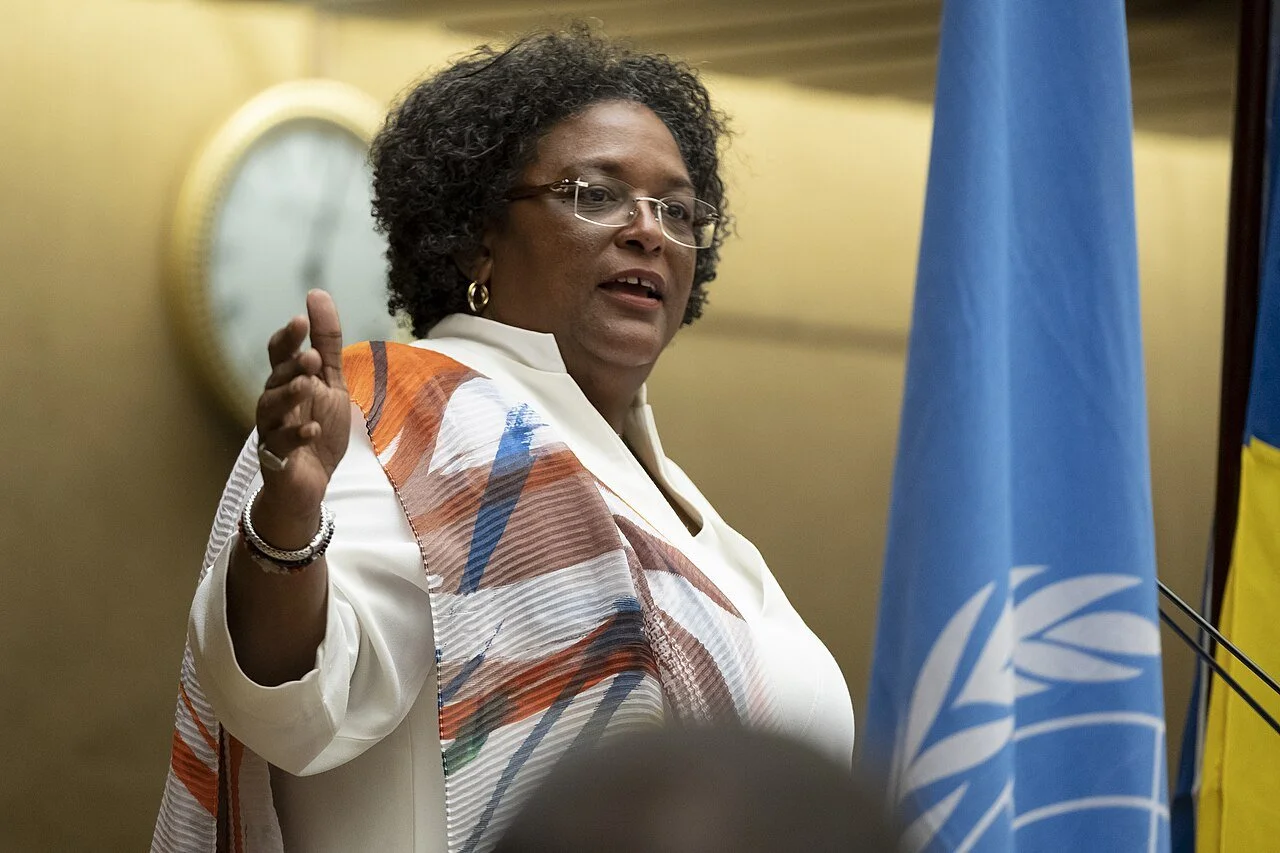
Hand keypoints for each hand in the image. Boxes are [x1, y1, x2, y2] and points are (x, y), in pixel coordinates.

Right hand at [252, 290, 349, 547]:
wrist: (311, 483)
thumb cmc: (317, 428)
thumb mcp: (330, 383)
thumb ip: (326, 342)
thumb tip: (318, 294)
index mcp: (287, 383)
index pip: (279, 354)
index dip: (288, 338)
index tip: (302, 320)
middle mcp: (274, 403)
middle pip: (275, 378)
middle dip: (290, 366)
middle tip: (311, 357)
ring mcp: (272, 430)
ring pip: (271, 409)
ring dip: (289, 396)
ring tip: (307, 385)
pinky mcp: (277, 459)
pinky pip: (281, 445)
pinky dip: (296, 436)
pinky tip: (312, 429)